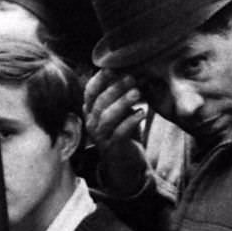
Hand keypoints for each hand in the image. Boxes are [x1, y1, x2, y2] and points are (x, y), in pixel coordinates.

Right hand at [82, 70, 147, 195]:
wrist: (127, 162)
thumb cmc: (124, 132)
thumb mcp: (121, 111)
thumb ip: (122, 95)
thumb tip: (134, 72)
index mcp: (91, 111)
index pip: (89, 92)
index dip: (99, 80)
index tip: (111, 68)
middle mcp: (92, 123)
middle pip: (100, 103)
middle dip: (115, 88)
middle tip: (131, 78)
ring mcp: (100, 136)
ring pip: (107, 117)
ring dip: (123, 103)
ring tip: (137, 93)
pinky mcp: (113, 148)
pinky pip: (120, 132)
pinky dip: (131, 121)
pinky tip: (142, 113)